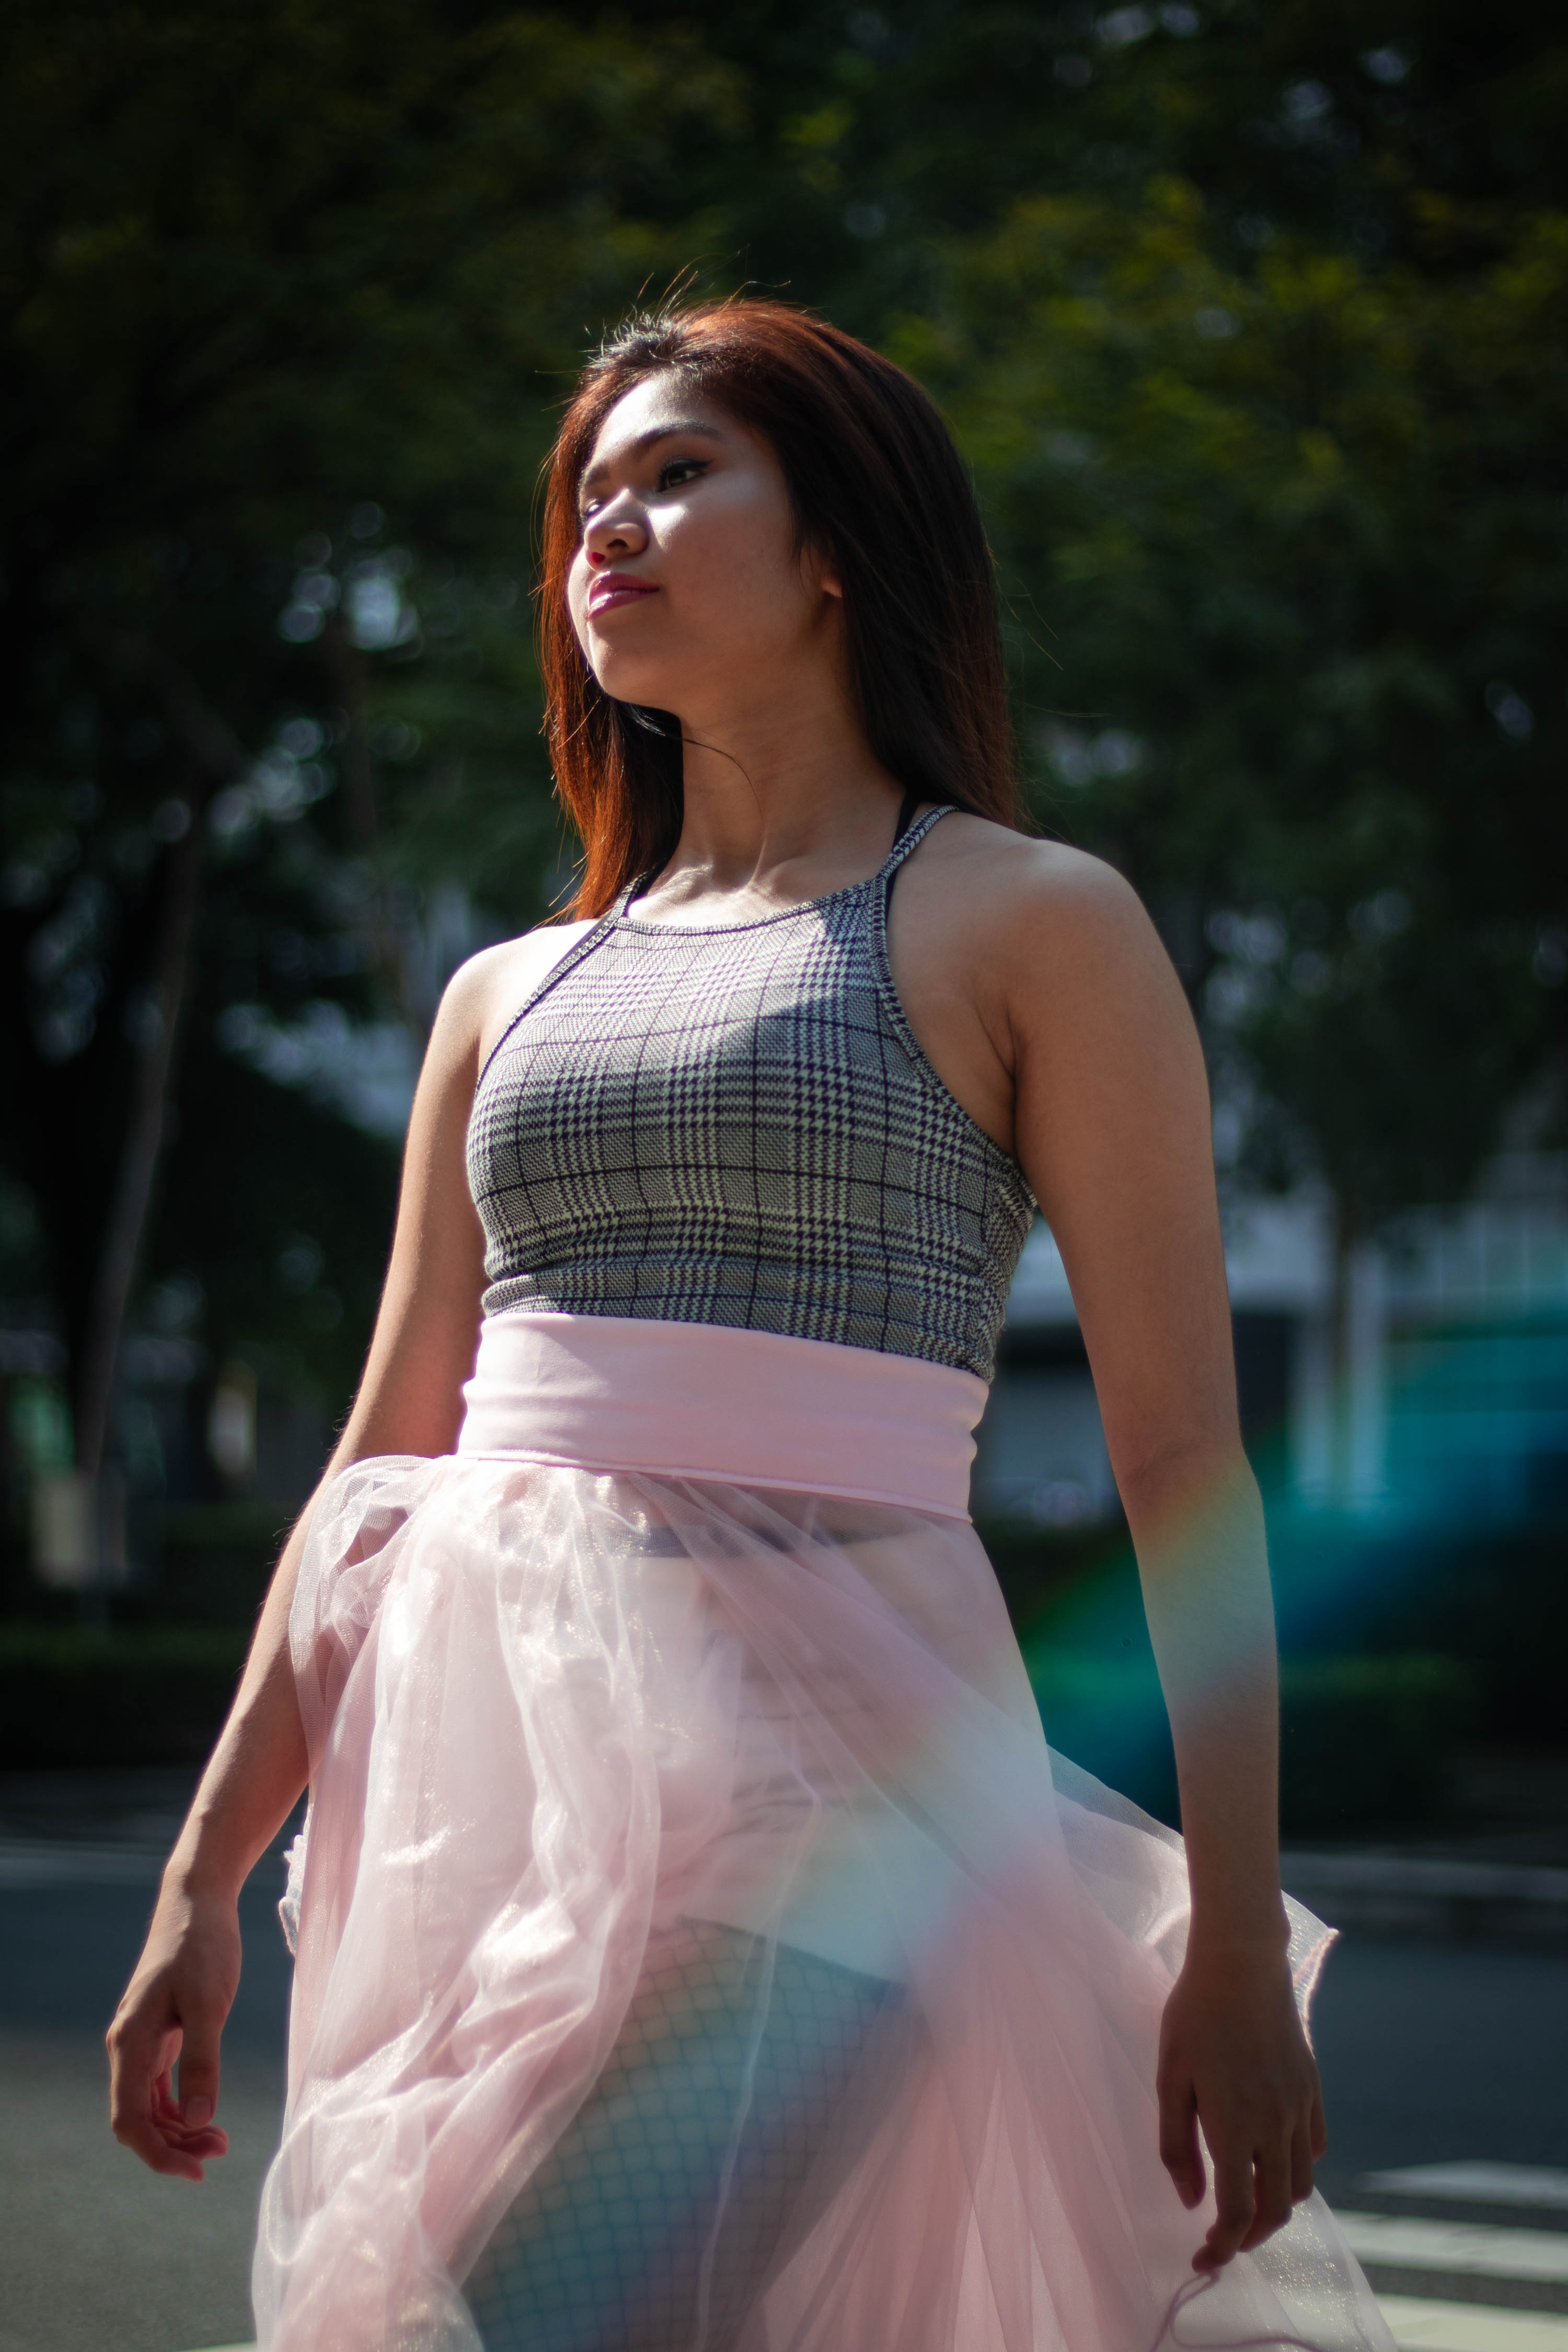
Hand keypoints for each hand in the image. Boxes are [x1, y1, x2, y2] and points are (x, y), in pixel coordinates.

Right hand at [107, 1875, 241, 2179]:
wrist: (198, 1900)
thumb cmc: (204, 1945)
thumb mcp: (211, 2002)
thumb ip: (203, 2061)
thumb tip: (198, 2118)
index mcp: (130, 2043)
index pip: (130, 2120)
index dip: (159, 2154)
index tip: (197, 2171)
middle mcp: (127, 2047)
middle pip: (137, 2120)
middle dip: (174, 2145)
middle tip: (221, 2150)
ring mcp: (141, 2041)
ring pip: (149, 2105)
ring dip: (179, 2129)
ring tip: (220, 2139)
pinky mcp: (160, 2033)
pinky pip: (160, 2085)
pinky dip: (180, 2106)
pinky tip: (206, 2112)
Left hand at [1156, 1939, 1325, 2272]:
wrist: (1242, 1962)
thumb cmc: (1194, 2015)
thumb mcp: (1169, 2077)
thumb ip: (1176, 2144)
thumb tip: (1190, 2199)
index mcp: (1235, 2127)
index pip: (1237, 2213)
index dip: (1221, 2247)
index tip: (1201, 2259)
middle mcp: (1276, 2125)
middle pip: (1275, 2209)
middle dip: (1249, 2236)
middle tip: (1222, 2238)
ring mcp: (1300, 2106)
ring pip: (1301, 2183)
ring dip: (1275, 2205)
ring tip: (1247, 2201)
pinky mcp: (1312, 2086)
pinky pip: (1314, 2146)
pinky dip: (1297, 2166)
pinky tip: (1272, 2157)